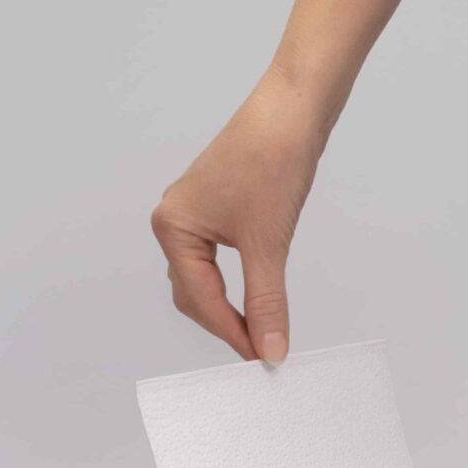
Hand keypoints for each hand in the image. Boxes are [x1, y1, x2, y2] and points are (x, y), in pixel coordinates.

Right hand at [151, 69, 324, 363]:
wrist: (294, 108)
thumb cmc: (272, 160)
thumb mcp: (269, 244)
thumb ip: (267, 302)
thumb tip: (270, 350)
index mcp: (173, 227)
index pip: (200, 299)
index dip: (232, 333)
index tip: (260, 359)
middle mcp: (175, 222)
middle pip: (194, 296)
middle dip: (226, 324)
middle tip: (261, 350)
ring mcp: (194, 216)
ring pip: (203, 281)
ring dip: (229, 308)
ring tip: (261, 331)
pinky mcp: (216, 211)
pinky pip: (216, 263)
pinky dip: (234, 287)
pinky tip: (257, 299)